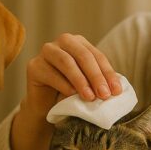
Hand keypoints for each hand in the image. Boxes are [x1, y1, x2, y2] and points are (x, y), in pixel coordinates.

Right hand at [11, 33, 122, 149]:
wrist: (45, 107)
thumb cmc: (69, 94)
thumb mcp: (88, 85)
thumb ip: (100, 81)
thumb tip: (116, 87)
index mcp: (78, 43)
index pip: (96, 56)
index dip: (108, 73)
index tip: (116, 91)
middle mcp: (62, 42)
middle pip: (82, 55)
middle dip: (96, 76)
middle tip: (104, 95)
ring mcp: (46, 52)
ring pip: (66, 61)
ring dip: (80, 80)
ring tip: (90, 97)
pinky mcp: (34, 66)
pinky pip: (50, 73)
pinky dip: (63, 85)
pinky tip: (72, 96)